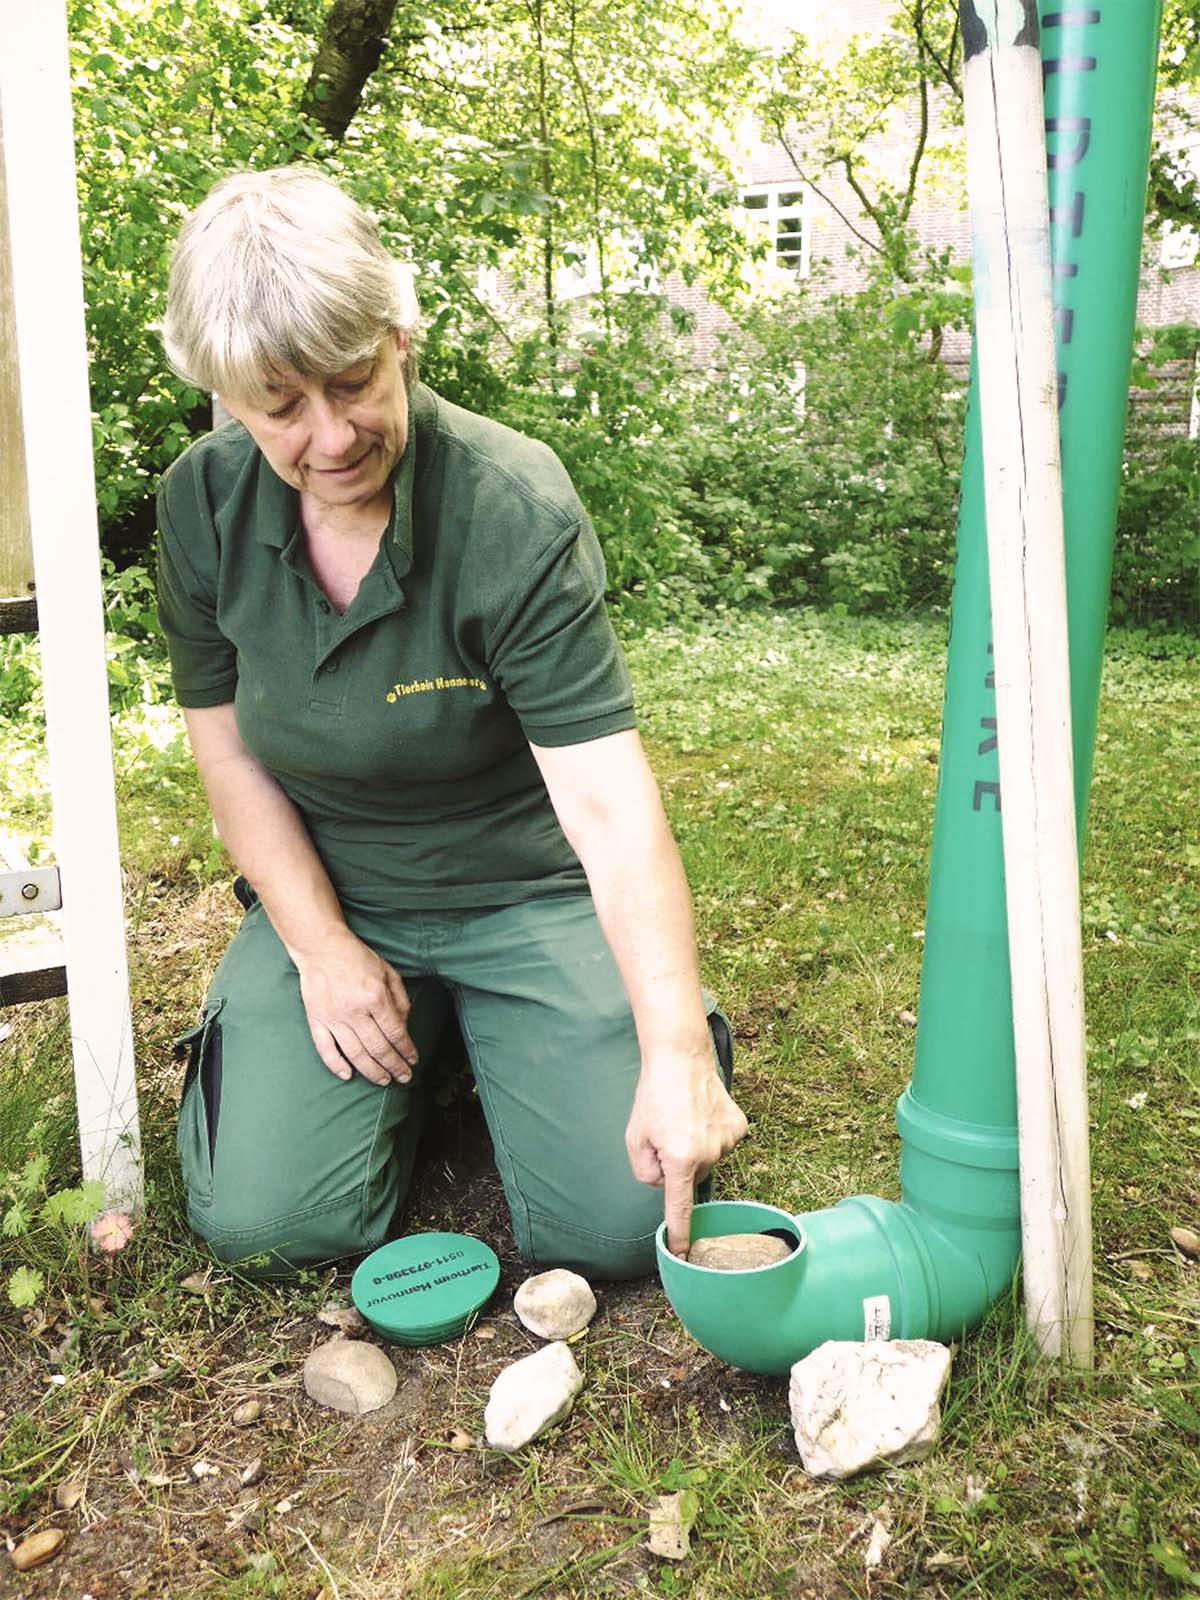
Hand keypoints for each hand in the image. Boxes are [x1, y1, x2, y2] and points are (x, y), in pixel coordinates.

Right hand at [292, 927, 417, 1086]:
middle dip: (394, 1066)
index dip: (406, 1050)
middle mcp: (355, 1011)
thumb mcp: (388, 972)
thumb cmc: (356, 957)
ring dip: (372, 1071)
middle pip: (378, 1048)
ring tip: (383, 1080)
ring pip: (355, 1054)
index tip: (413, 1060)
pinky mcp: (316, 1020)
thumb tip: (404, 1025)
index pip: (395, 1033)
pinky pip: (325, 1049)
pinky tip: (348, 1075)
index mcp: (375, 997)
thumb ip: (399, 999)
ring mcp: (334, 1018)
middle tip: (403, 1077)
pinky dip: (336, 1065)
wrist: (321, 947)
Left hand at [625, 1049, 747, 1258]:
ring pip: (708, 1160)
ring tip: (684, 1118)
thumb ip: (645, 1172)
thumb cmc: (653, 1096)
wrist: (681, 1058)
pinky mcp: (739, 1127)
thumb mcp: (634, 1138)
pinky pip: (722, 1144)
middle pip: (690, 1178)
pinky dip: (711, 1135)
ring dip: (695, 1148)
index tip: (683, 1254)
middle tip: (666, 1133)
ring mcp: (728, 1140)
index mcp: (679, 1159)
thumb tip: (665, 1184)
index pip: (680, 1208)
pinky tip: (701, 1115)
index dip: (680, 1234)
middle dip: (677, 1164)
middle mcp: (709, 1153)